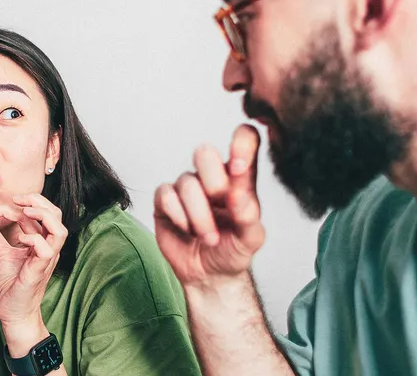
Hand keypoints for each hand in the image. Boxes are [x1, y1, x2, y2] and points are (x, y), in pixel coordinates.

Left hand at [0, 194, 66, 351]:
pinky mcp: (40, 269)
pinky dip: (33, 239)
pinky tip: (19, 239)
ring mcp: (47, 258)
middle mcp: (49, 247)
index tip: (1, 205)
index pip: (43, 212)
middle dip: (38, 201)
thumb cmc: (12, 283)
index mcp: (42, 241)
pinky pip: (46, 249)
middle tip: (17, 199)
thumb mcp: (3, 252)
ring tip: (24, 212)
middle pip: (56, 215)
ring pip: (59, 229)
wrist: (13, 311)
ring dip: (42, 215)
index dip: (25, 203)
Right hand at [154, 124, 265, 287]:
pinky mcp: (165, 201)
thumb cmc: (233, 250)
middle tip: (222, 207)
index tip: (239, 168)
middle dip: (213, 183)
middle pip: (204, 152)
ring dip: (199, 216)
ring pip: (186, 182)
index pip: (243, 140)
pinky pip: (165, 195)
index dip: (240, 143)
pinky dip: (179, 216)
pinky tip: (187, 230)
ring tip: (210, 238)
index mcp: (239, 177)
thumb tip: (238, 195)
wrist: (209, 276)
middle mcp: (211, 177)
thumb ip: (249, 215)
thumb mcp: (251, 238)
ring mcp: (186, 187)